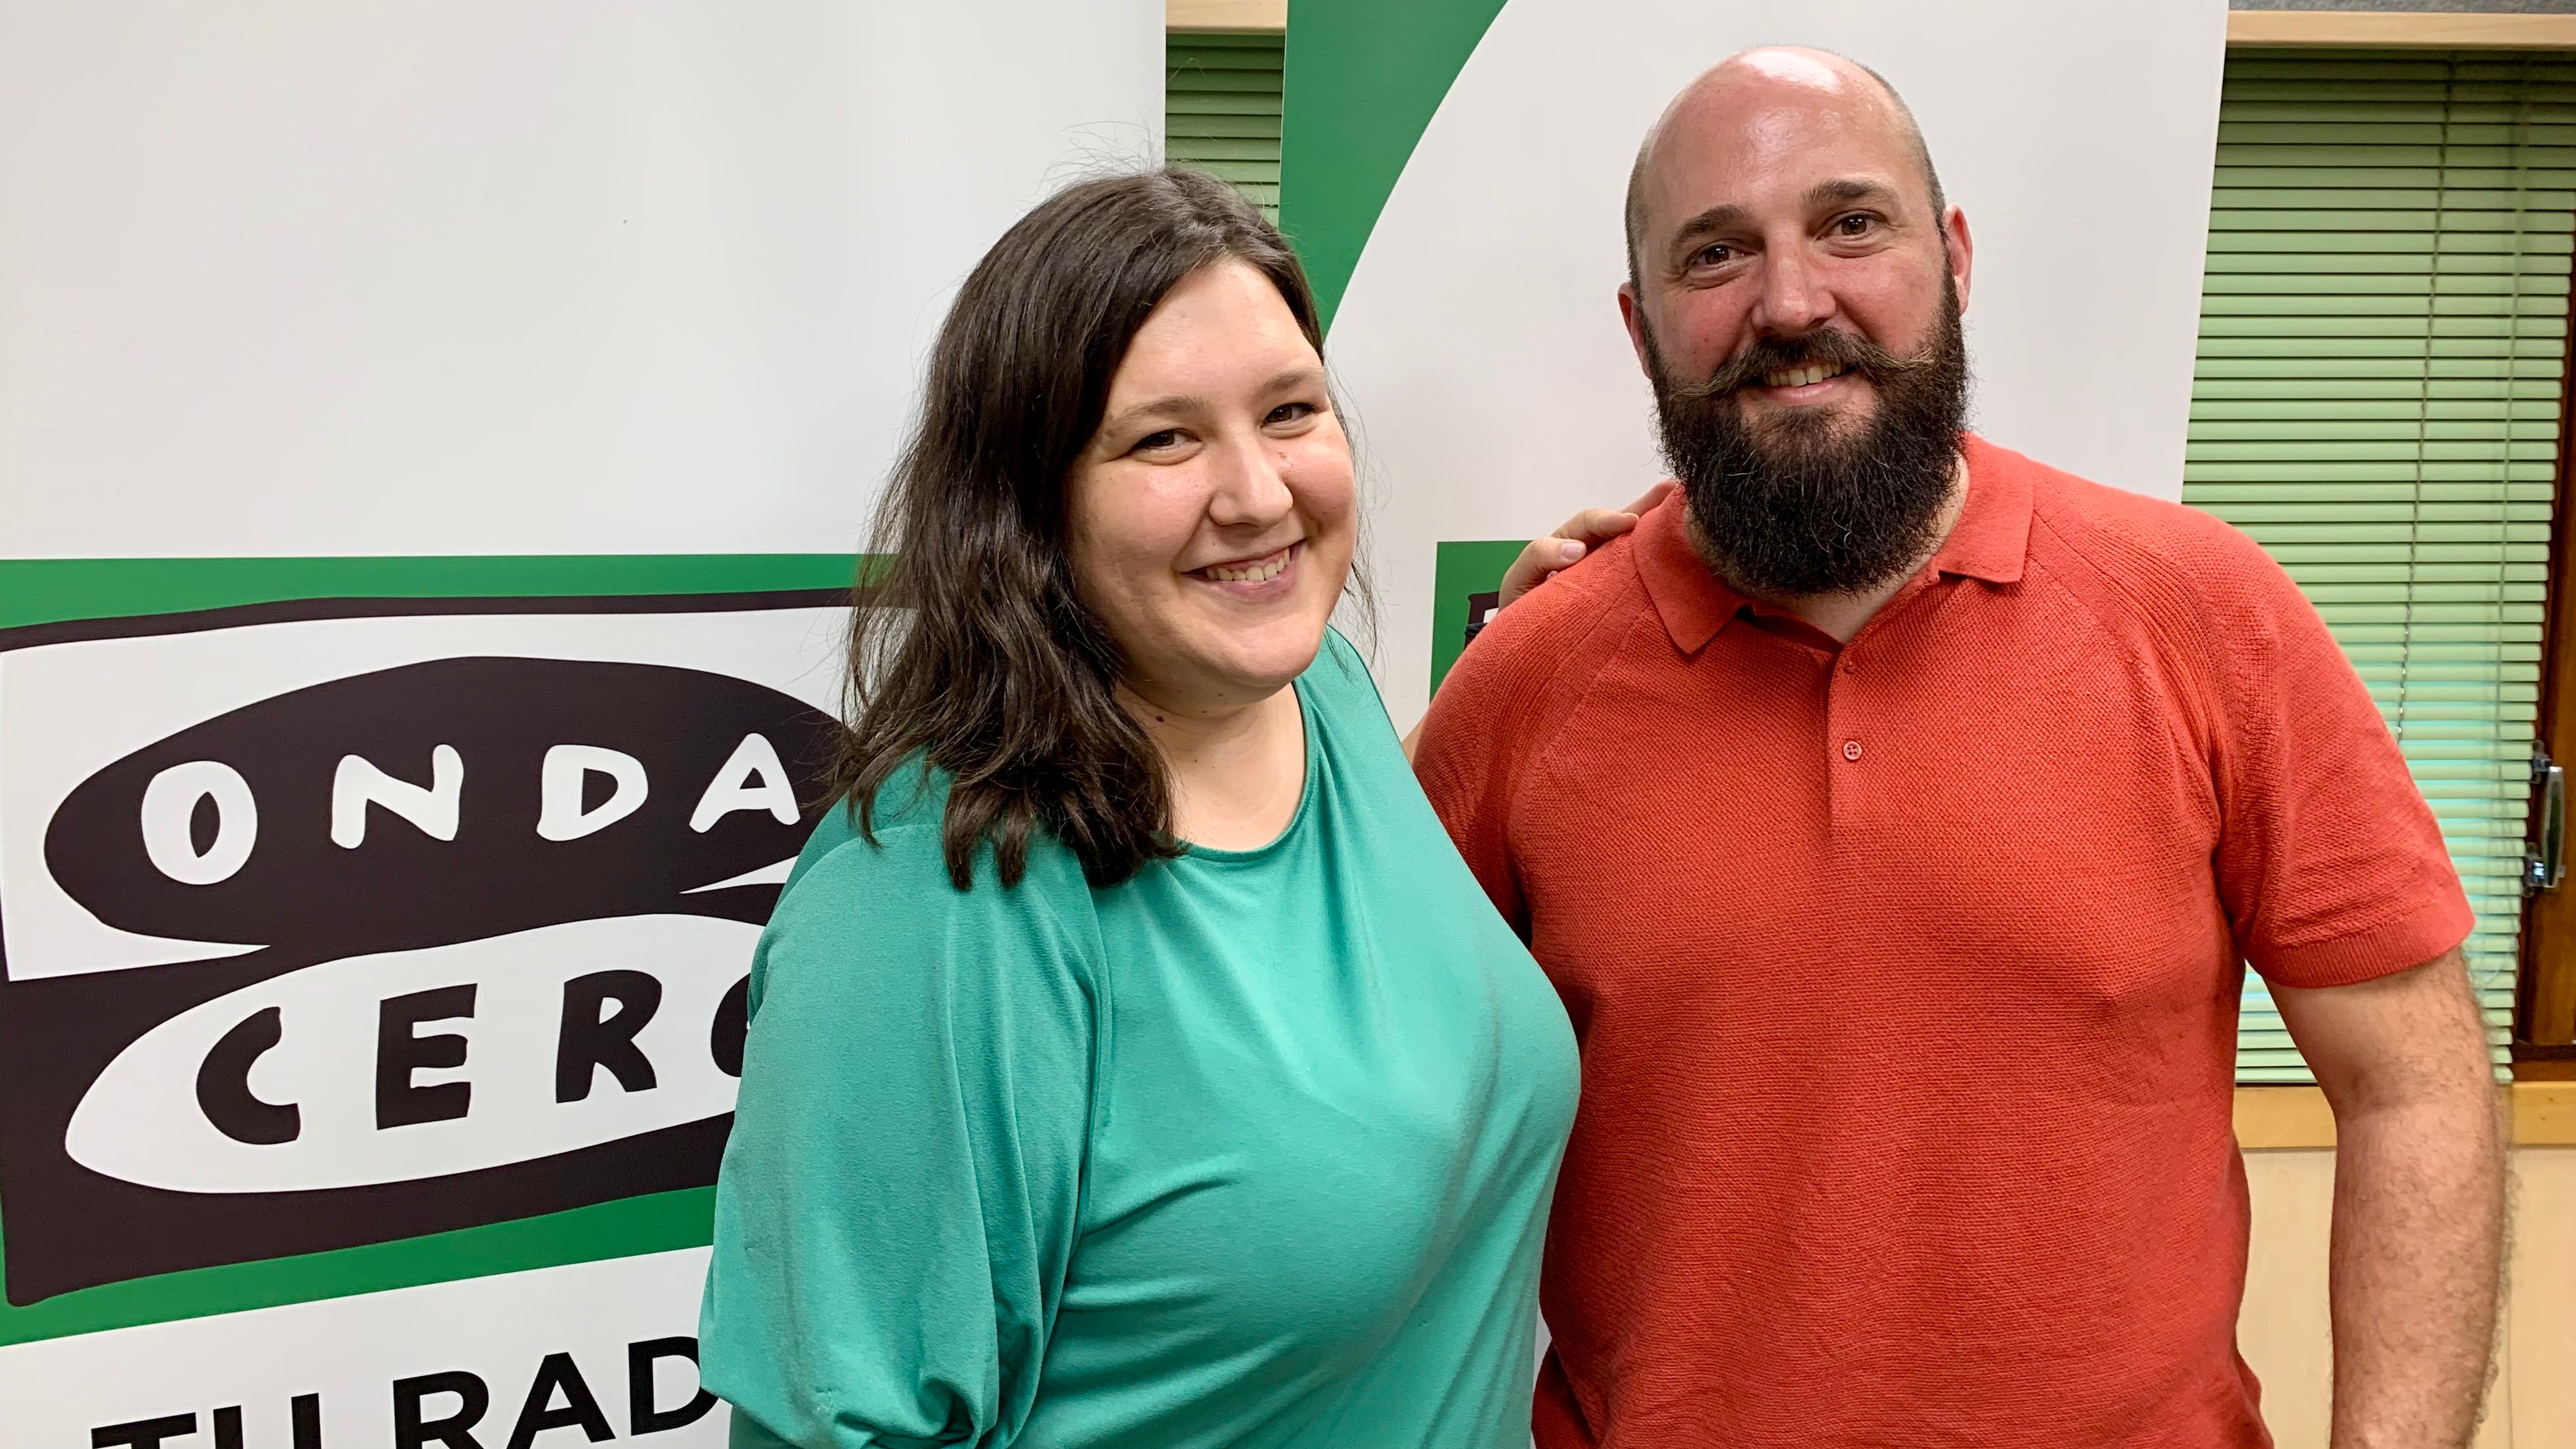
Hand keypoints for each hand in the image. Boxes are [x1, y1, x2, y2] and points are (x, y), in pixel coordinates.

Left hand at [1494, 481, 1678, 609]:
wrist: (1527, 655)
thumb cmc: (1522, 614)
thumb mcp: (1520, 582)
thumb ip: (1538, 559)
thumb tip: (1578, 549)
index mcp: (1568, 548)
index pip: (1588, 524)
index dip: (1607, 520)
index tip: (1628, 523)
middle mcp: (1594, 558)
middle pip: (1622, 526)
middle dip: (1647, 507)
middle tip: (1672, 492)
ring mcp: (1612, 579)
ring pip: (1638, 549)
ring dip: (1661, 528)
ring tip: (1689, 511)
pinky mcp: (1626, 604)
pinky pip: (1644, 582)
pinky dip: (1664, 566)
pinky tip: (1687, 555)